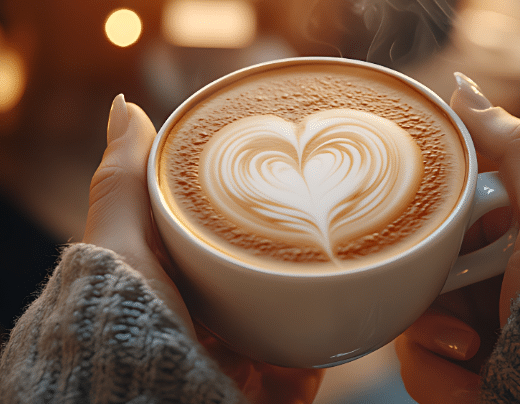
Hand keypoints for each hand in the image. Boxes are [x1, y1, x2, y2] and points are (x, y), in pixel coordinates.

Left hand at [82, 94, 322, 403]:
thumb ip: (125, 179)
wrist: (146, 397)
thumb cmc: (124, 318)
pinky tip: (336, 333)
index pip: (214, 247)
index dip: (241, 219)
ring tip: (340, 275)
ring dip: (311, 309)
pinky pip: (304, 375)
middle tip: (317, 227)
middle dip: (285, 263)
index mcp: (173, 288)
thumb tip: (123, 105)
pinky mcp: (263, 396)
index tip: (271, 190)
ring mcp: (236, 366)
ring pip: (285, 330)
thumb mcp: (122, 238)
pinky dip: (319, 357)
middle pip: (255, 288)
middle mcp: (202, 329)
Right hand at [395, 74, 519, 402]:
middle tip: (450, 289)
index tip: (426, 211)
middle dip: (432, 276)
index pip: (463, 182)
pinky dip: (438, 367)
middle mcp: (497, 258)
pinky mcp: (457, 350)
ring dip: (435, 330)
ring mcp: (474, 306)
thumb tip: (464, 88)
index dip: (437, 195)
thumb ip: (515, 149)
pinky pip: (417, 348)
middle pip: (427, 246)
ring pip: (412, 300)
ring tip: (473, 346)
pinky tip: (472, 369)